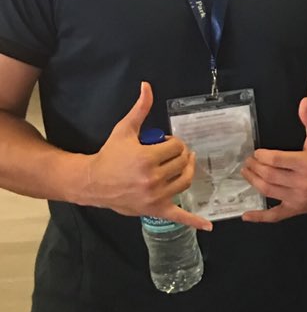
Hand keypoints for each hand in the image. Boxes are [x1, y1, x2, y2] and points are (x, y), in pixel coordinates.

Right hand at [84, 82, 211, 229]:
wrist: (93, 182)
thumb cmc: (110, 154)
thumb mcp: (125, 130)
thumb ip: (140, 109)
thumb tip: (147, 86)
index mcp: (147, 158)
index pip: (176, 147)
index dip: (175, 143)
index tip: (166, 143)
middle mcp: (152, 179)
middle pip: (182, 163)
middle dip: (181, 155)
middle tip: (175, 153)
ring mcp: (155, 196)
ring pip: (185, 181)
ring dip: (188, 171)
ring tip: (185, 165)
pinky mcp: (155, 209)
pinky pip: (178, 216)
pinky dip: (194, 221)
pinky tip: (208, 226)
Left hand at [241, 97, 306, 222]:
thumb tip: (303, 102)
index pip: (275, 160)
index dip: (261, 156)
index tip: (256, 153)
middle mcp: (303, 183)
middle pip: (269, 175)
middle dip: (254, 167)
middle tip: (247, 161)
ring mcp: (299, 198)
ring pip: (268, 191)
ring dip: (253, 181)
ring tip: (246, 172)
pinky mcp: (297, 209)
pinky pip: (276, 216)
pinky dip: (260, 217)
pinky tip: (247, 215)